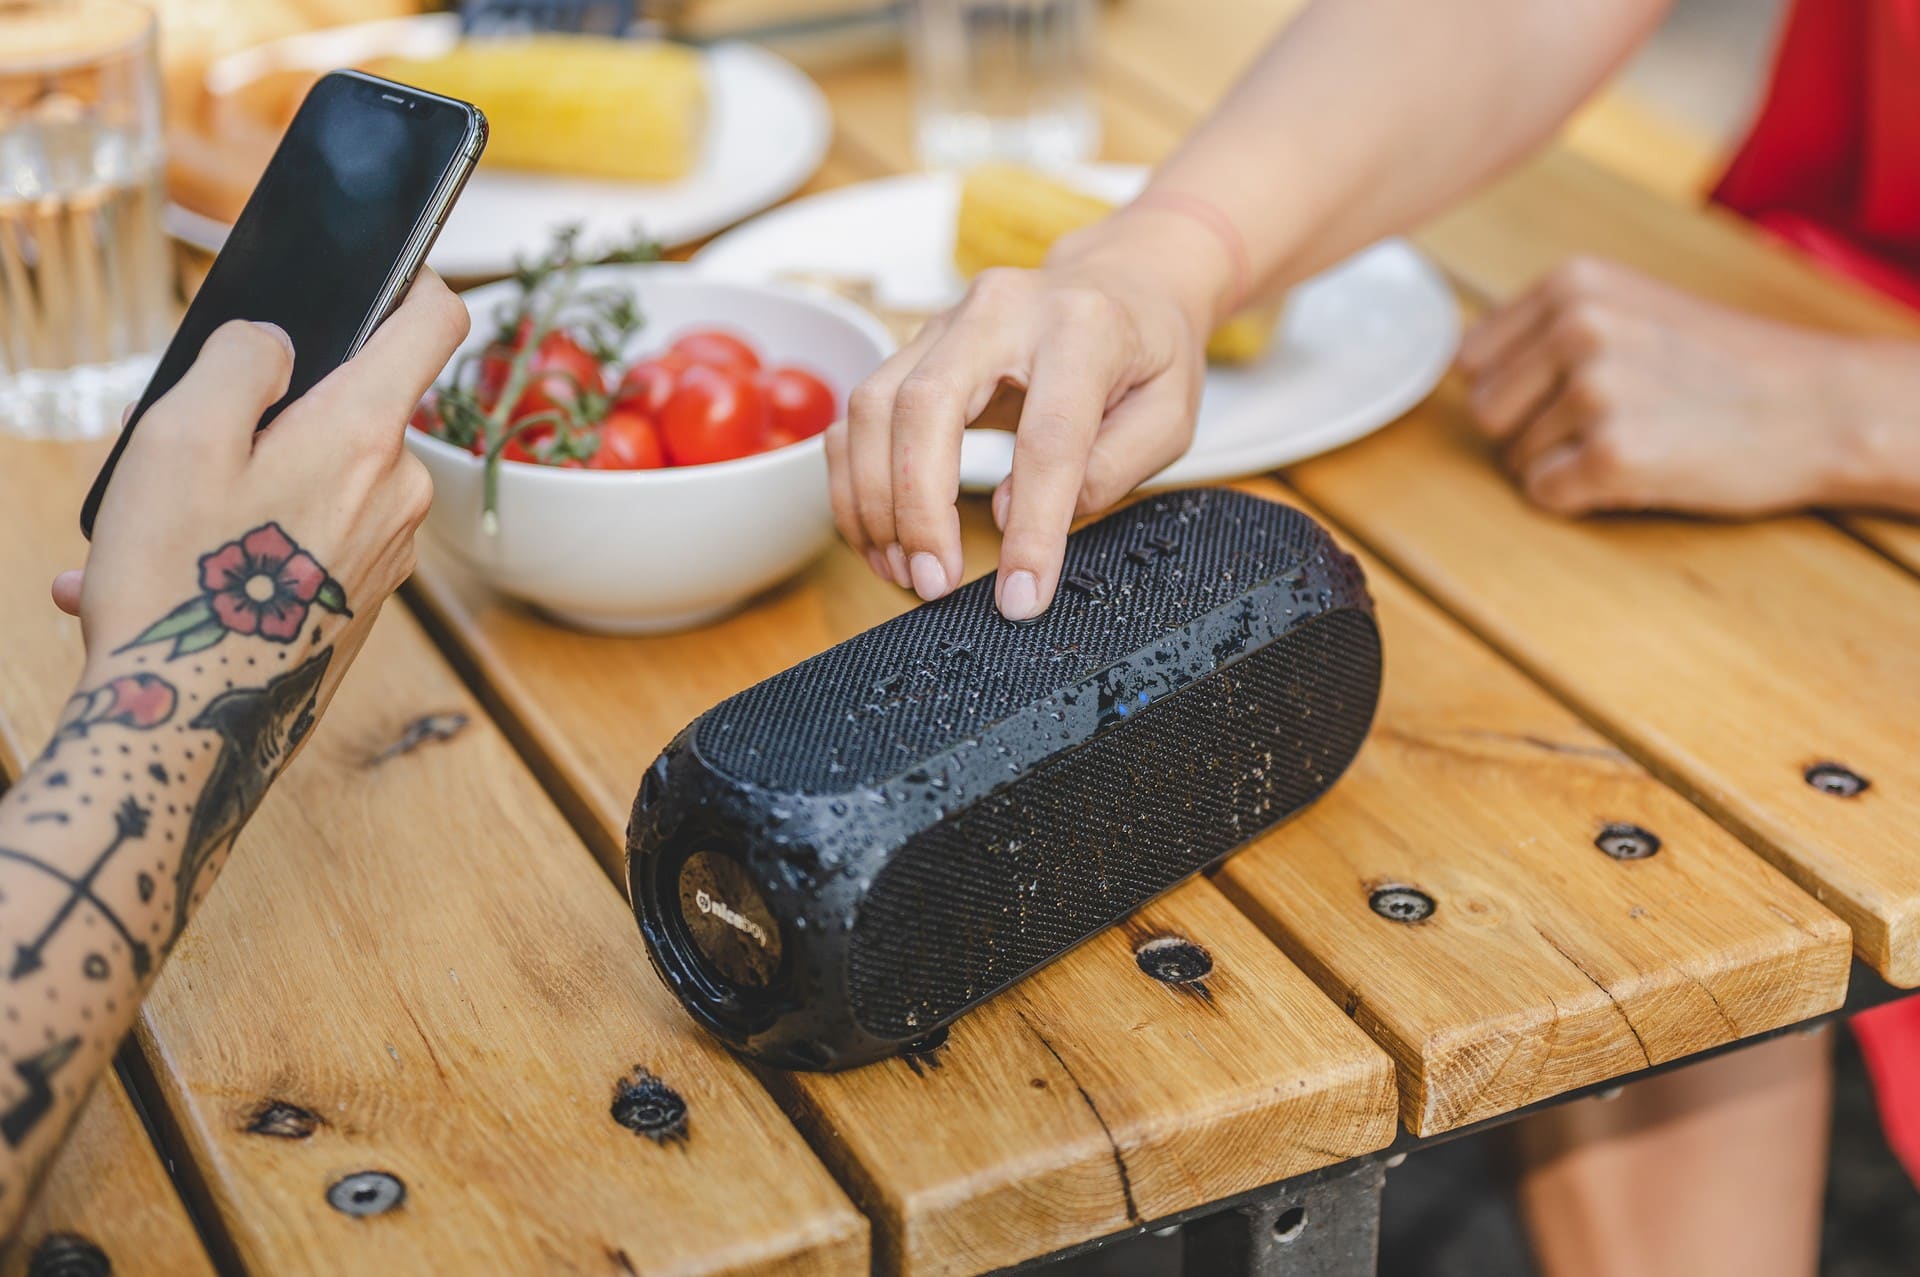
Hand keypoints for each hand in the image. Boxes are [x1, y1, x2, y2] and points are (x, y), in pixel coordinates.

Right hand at [71, 272, 468, 676]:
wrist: (188, 731)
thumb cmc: (182, 581)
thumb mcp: (182, 435)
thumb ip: (244, 361)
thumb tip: (281, 345)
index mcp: (367, 433)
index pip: (434, 321)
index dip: (412, 278)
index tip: (382, 270)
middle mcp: (402, 490)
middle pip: (350, 407)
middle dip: (268, 413)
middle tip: (179, 447)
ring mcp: (390, 550)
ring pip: (315, 480)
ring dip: (235, 492)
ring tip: (146, 535)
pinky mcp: (366, 599)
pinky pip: (304, 542)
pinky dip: (242, 548)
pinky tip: (158, 577)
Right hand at [830, 216, 1222, 619]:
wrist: (1123, 279)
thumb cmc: (1148, 353)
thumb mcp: (1169, 417)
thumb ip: (1107, 469)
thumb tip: (1016, 517)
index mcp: (1081, 328)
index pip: (1048, 439)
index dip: (1032, 528)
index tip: (1021, 594)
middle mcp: (1000, 311)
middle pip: (926, 406)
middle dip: (918, 509)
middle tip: (933, 582)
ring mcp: (946, 322)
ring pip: (874, 406)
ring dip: (874, 502)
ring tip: (902, 568)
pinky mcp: (913, 346)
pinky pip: (859, 414)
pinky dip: (856, 482)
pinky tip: (879, 535)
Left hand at [1457, 257, 1886, 516]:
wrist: (1822, 405)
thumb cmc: (1724, 363)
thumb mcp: (1630, 305)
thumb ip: (1548, 325)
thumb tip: (1463, 369)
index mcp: (1573, 283)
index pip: (1473, 358)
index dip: (1513, 388)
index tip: (1566, 392)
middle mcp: (1577, 327)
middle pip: (1486, 412)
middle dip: (1529, 430)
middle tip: (1604, 424)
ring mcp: (1595, 390)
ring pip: (1515, 458)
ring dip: (1563, 464)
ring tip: (1638, 438)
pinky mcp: (1612, 455)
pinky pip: (1545, 495)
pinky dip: (1580, 498)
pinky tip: (1637, 472)